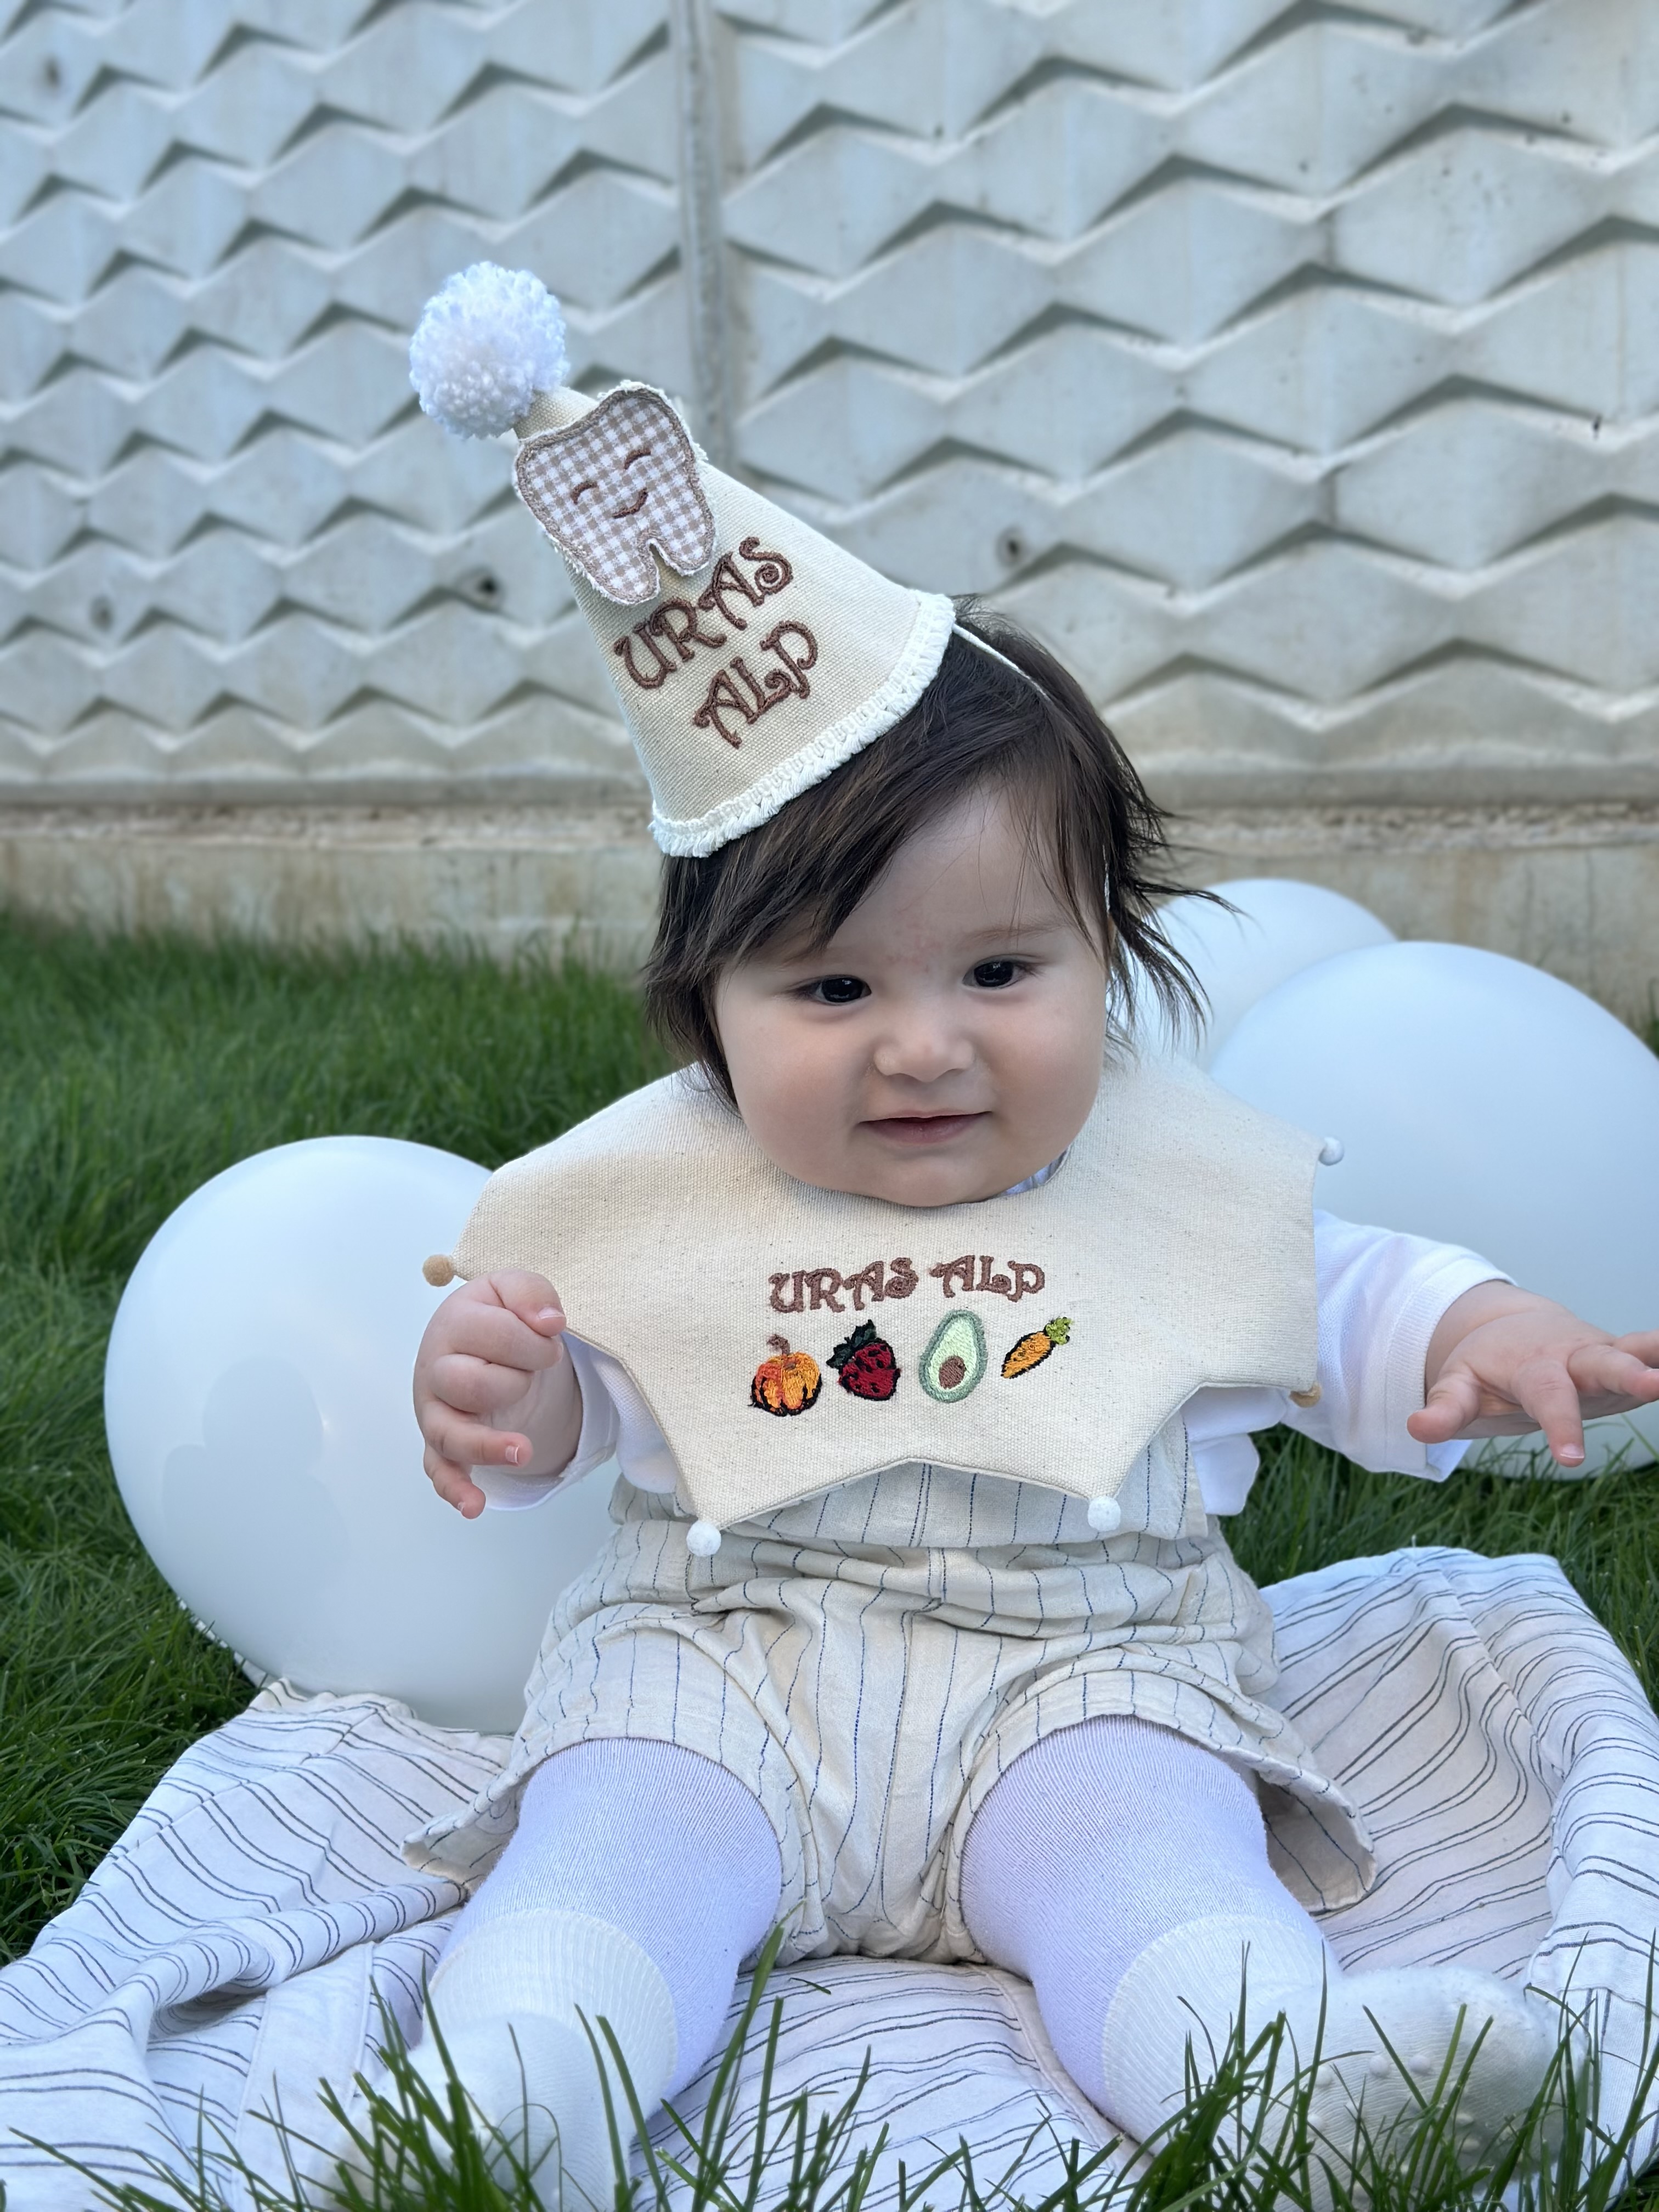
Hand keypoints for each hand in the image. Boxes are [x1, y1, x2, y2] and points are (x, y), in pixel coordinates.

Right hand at [413, 1270, 581, 1517]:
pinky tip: (474, 1505)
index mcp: (453, 1324)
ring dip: (487, 1444)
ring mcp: (434, 1410)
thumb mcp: (513, 1288)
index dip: (535, 1340)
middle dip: (517, 1379)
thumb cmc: (495, 1316)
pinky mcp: (439, 1442)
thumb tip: (550, 1323)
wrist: (472, 1338)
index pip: (496, 1334)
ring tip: (523, 1451)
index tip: (549, 1338)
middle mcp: (435, 1369)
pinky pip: (440, 1470)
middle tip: (531, 1371)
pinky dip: (455, 1489)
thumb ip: (531, 1294)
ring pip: (451, 1433)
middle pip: (472, 1385)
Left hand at [1410, 1280, 1658, 1468]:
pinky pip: (1649, 1350)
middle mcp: (1573, 1358)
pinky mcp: (1622, 1356)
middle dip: (1628, 1376)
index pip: (1547, 1400)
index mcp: (1533, 1369)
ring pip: (1633, 1352)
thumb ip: (1445, 1408)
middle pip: (1601, 1366)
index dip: (1559, 1428)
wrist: (1512, 1326)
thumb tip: (1415, 1429)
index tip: (1571, 1460)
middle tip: (1654, 1385)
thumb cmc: (1487, 1365)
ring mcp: (1602, 1355)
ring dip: (1658, 1358)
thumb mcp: (1459, 1384)